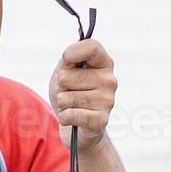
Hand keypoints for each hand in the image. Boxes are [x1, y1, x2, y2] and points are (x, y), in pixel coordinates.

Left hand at [48, 37, 115, 151]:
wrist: (77, 124)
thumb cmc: (71, 92)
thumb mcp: (66, 70)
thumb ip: (68, 60)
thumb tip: (69, 58)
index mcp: (104, 63)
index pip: (91, 46)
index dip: (72, 52)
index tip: (66, 61)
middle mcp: (110, 80)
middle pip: (67, 76)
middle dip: (61, 86)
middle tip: (71, 92)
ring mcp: (108, 101)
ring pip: (65, 97)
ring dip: (62, 103)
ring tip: (73, 106)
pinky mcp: (101, 120)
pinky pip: (69, 115)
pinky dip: (64, 117)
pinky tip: (73, 118)